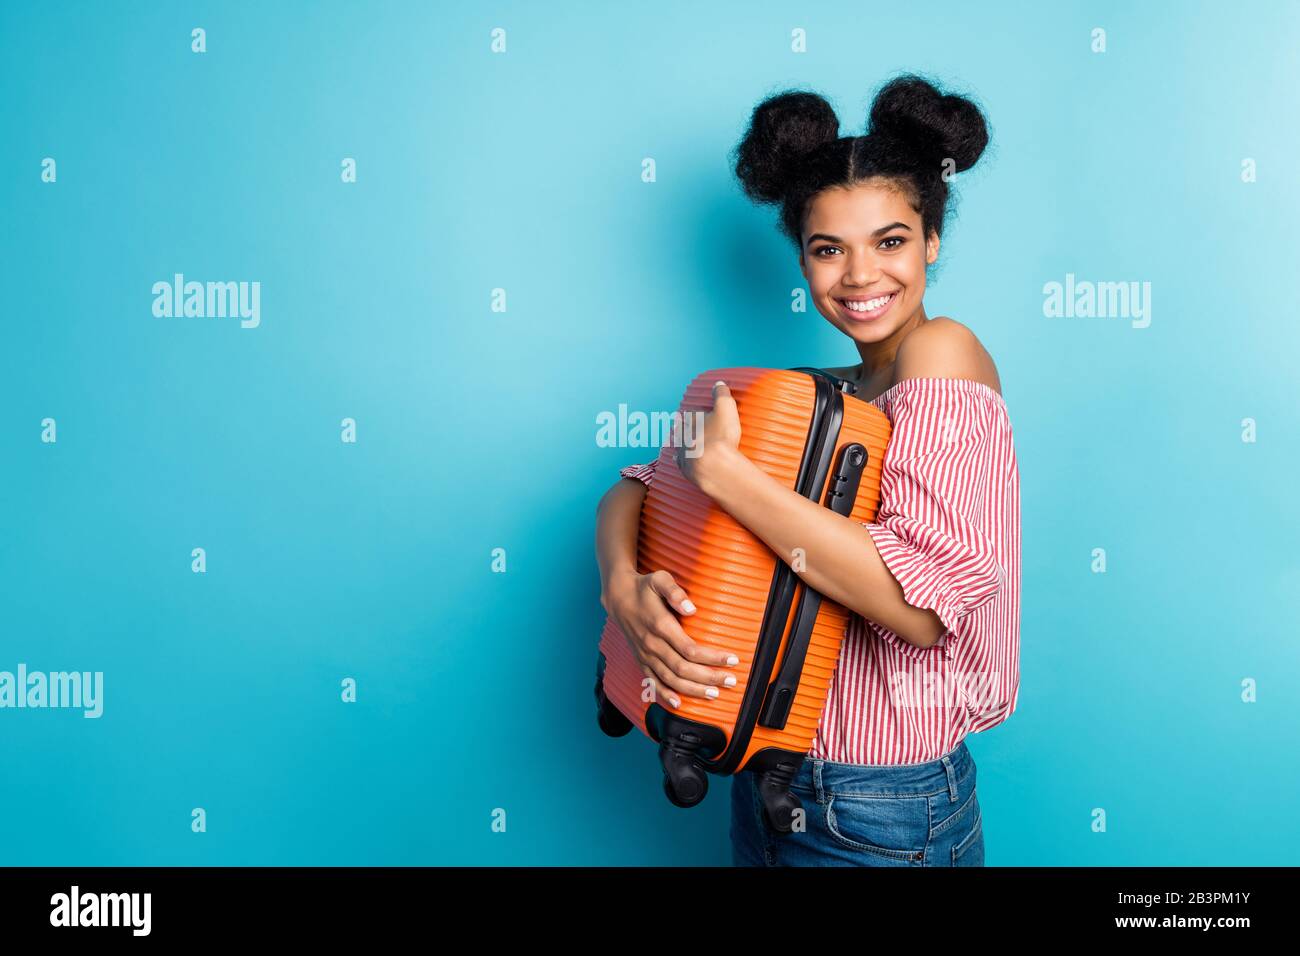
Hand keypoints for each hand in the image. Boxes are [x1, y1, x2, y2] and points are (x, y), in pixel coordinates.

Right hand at [602, 569, 739, 706]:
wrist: (618, 597)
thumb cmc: (644, 587)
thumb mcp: (660, 579)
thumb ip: (675, 592)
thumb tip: (692, 608)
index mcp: (660, 625)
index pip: (690, 649)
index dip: (712, 657)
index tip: (732, 659)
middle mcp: (652, 644)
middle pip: (683, 669)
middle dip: (709, 677)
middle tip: (731, 681)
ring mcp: (645, 655)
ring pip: (670, 679)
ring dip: (693, 689)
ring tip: (714, 694)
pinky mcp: (641, 660)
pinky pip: (652, 682)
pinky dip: (664, 695)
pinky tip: (679, 704)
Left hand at [675, 380, 741, 494]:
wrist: (714, 466)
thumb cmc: (721, 436)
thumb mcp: (726, 408)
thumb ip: (722, 394)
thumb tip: (719, 383)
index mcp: (691, 420)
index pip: (690, 414)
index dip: (694, 414)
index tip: (695, 415)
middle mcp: (684, 436)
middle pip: (682, 430)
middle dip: (685, 428)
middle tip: (688, 427)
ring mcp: (683, 453)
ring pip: (679, 445)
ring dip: (681, 443)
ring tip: (684, 442)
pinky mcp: (686, 469)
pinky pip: (680, 462)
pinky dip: (680, 459)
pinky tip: (678, 459)